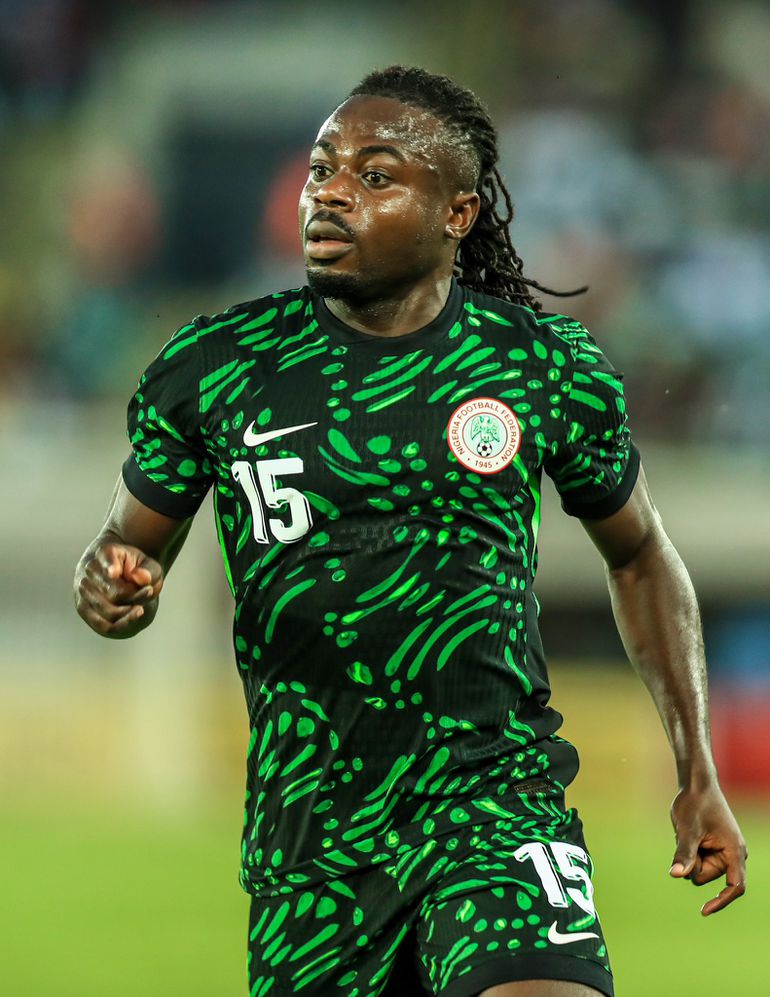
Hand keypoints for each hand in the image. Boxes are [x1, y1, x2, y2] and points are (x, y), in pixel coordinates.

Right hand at [74, 538, 163, 638]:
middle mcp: (89, 570)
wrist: (120, 578)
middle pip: (114, 592)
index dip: (110, 566)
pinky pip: (102, 624)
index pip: (107, 560)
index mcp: (105, 553)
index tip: (114, 572)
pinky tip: (134, 616)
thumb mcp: (150, 566)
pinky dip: (121, 624)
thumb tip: (141, 578)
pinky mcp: (84, 608)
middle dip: (134, 597)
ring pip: (108, 611)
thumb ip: (149, 571)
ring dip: (128, 612)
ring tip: (141, 607)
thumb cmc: (137, 570)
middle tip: (149, 591)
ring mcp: (83, 590)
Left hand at [669, 783, 746, 914]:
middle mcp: (731, 854)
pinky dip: (688, 851)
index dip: (720, 901)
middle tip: (688, 838)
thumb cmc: (694, 804)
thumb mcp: (687, 829)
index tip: (703, 911)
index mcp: (734, 851)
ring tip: (689, 833)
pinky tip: (688, 833)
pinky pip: (695, 860)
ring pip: (698, 870)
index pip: (734, 886)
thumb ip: (684, 853)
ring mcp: (721, 851)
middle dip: (692, 864)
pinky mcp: (711, 848)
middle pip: (705, 877)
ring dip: (688, 857)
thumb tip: (676, 875)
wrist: (696, 785)